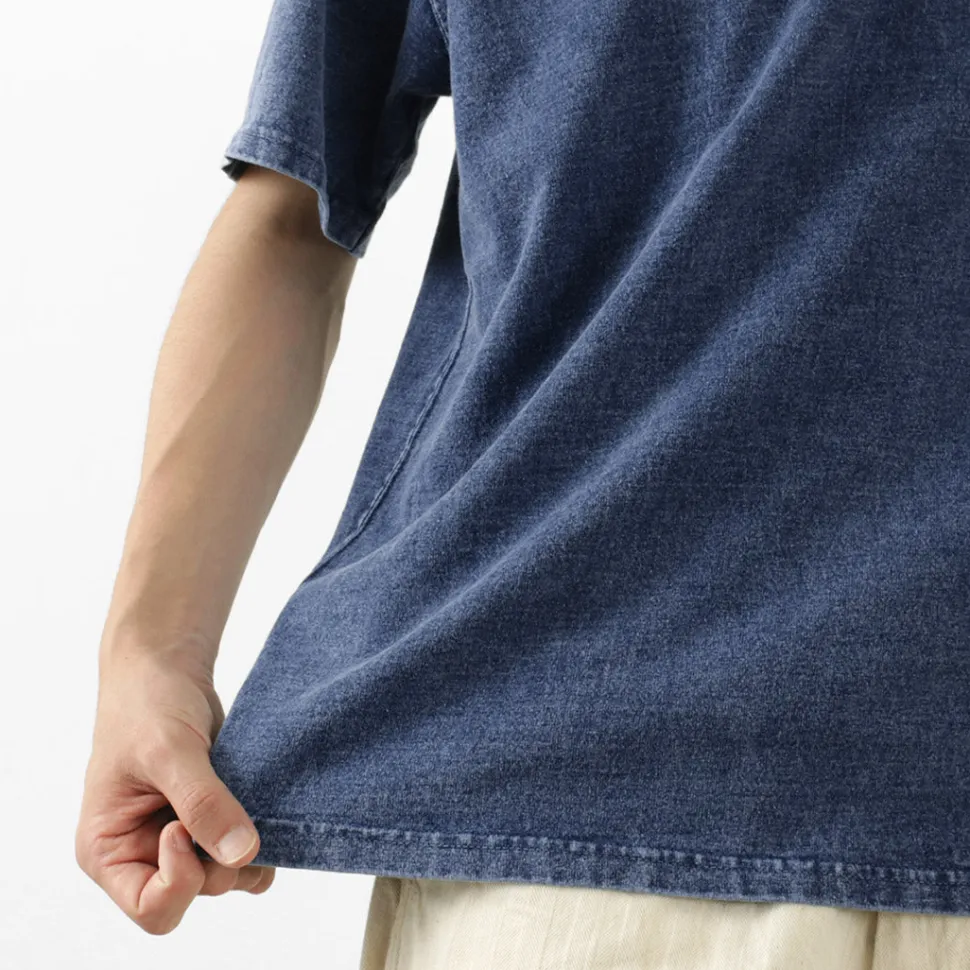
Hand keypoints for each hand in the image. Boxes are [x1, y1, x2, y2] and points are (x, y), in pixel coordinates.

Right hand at [76, 640, 275, 934]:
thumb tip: (242, 852)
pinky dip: (260, 835)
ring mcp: (180, 841)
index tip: (183, 824)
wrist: (166, 669)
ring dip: (246, 848)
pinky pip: (244, 853)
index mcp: (108, 850)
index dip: (182, 878)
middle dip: (220, 857)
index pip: (154, 908)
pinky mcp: (210, 821)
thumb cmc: (147, 703)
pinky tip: (263, 804)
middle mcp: (142, 855)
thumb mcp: (170, 750)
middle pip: (197, 894)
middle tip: (227, 804)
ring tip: (247, 800)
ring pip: (227, 877)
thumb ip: (203, 802)